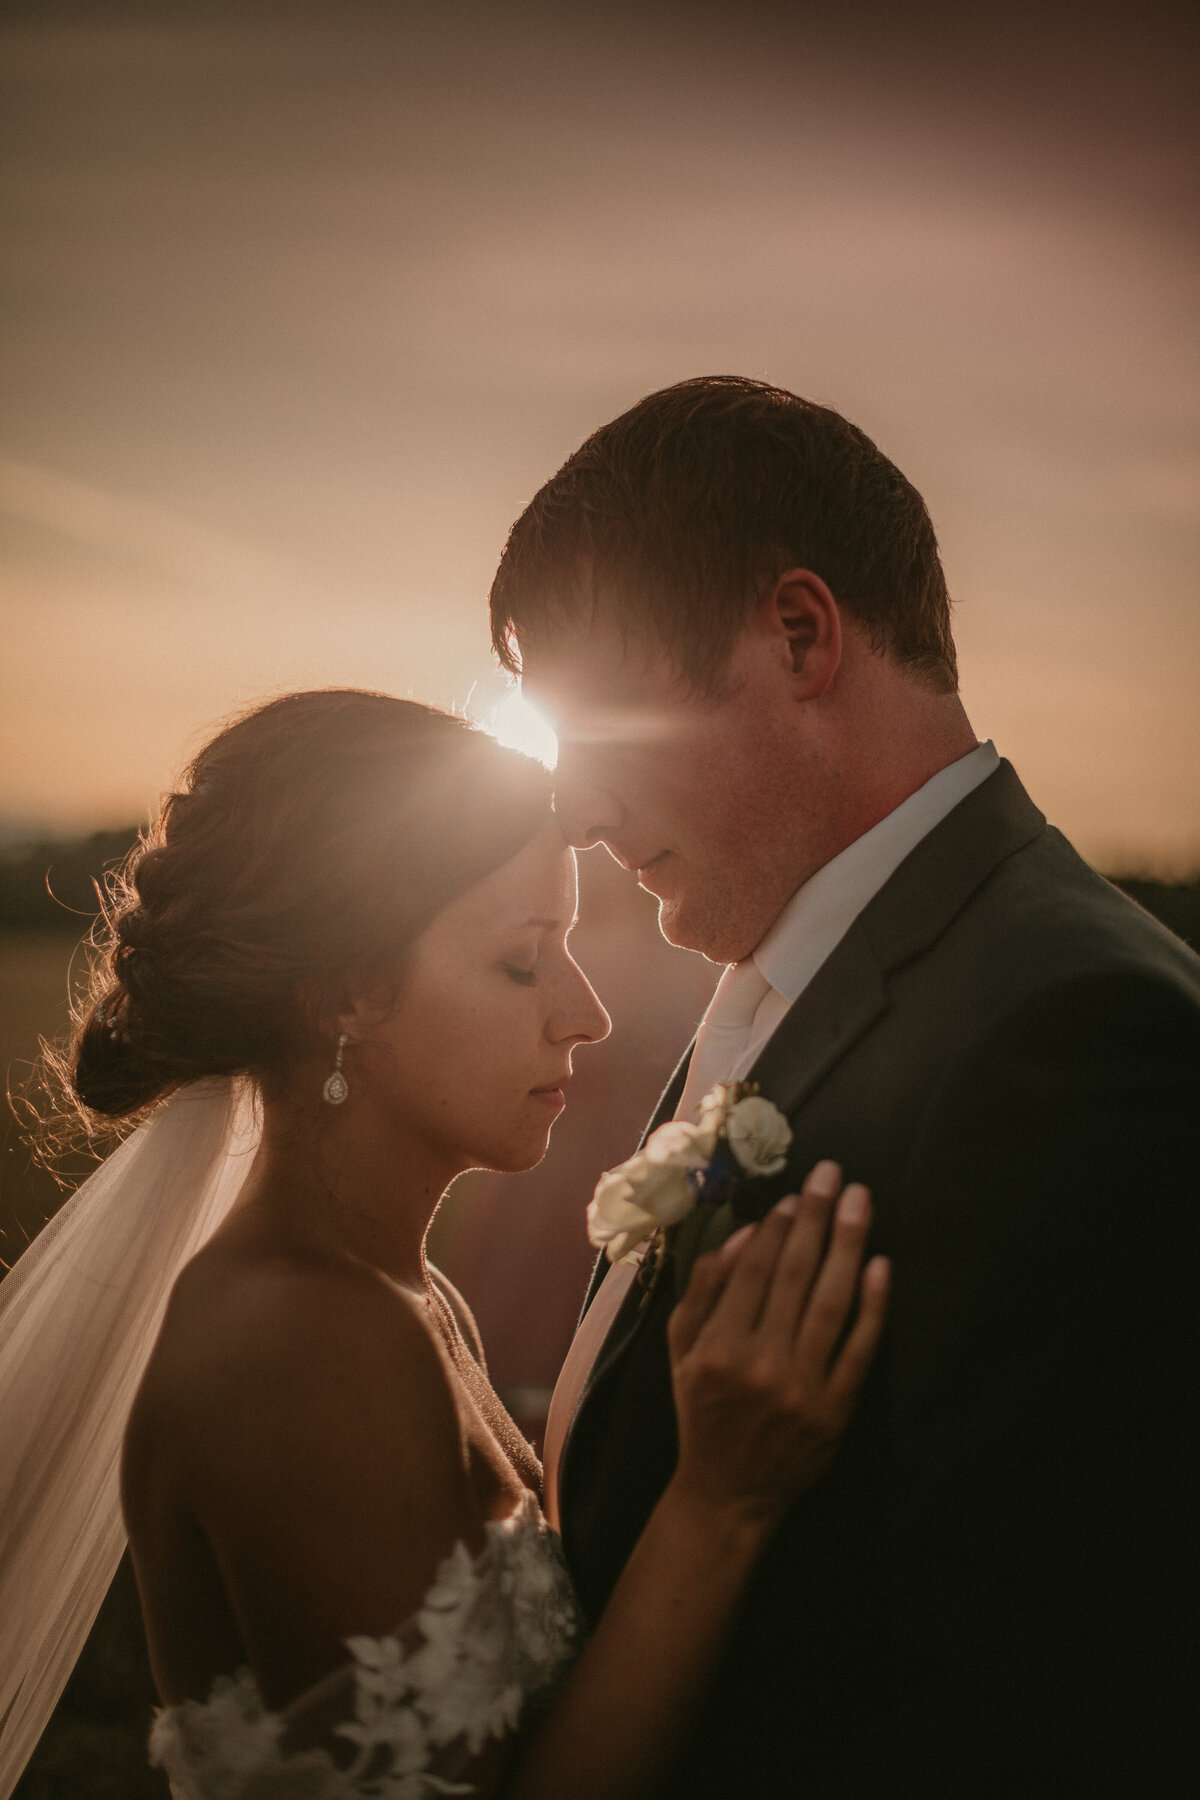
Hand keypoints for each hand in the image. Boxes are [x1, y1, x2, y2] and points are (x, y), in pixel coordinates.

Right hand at [667, 1160, 888, 1529]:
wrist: (729, 1490)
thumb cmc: (701, 1409)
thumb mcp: (681, 1350)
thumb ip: (703, 1290)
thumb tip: (742, 1236)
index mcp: (717, 1346)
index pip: (754, 1271)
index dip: (777, 1227)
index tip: (796, 1193)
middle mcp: (759, 1364)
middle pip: (795, 1276)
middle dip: (816, 1218)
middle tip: (835, 1174)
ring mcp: (801, 1388)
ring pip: (830, 1303)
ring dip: (848, 1245)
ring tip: (860, 1201)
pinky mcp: (836, 1410)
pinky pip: (858, 1349)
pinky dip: (873, 1306)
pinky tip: (881, 1265)